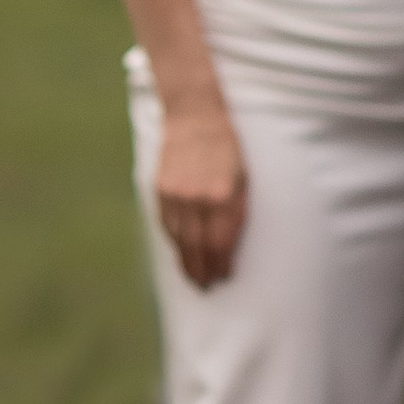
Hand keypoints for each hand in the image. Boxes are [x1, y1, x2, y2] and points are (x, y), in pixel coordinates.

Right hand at [156, 103, 247, 288]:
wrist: (194, 116)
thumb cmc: (227, 147)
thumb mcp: (243, 177)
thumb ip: (236, 211)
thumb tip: (228, 246)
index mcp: (223, 195)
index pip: (220, 243)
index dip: (222, 264)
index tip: (225, 276)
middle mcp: (197, 198)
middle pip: (198, 248)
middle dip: (203, 271)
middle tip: (207, 288)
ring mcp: (176, 195)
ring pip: (179, 240)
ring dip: (186, 263)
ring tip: (194, 279)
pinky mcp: (160, 190)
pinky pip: (167, 225)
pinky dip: (174, 242)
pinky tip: (180, 252)